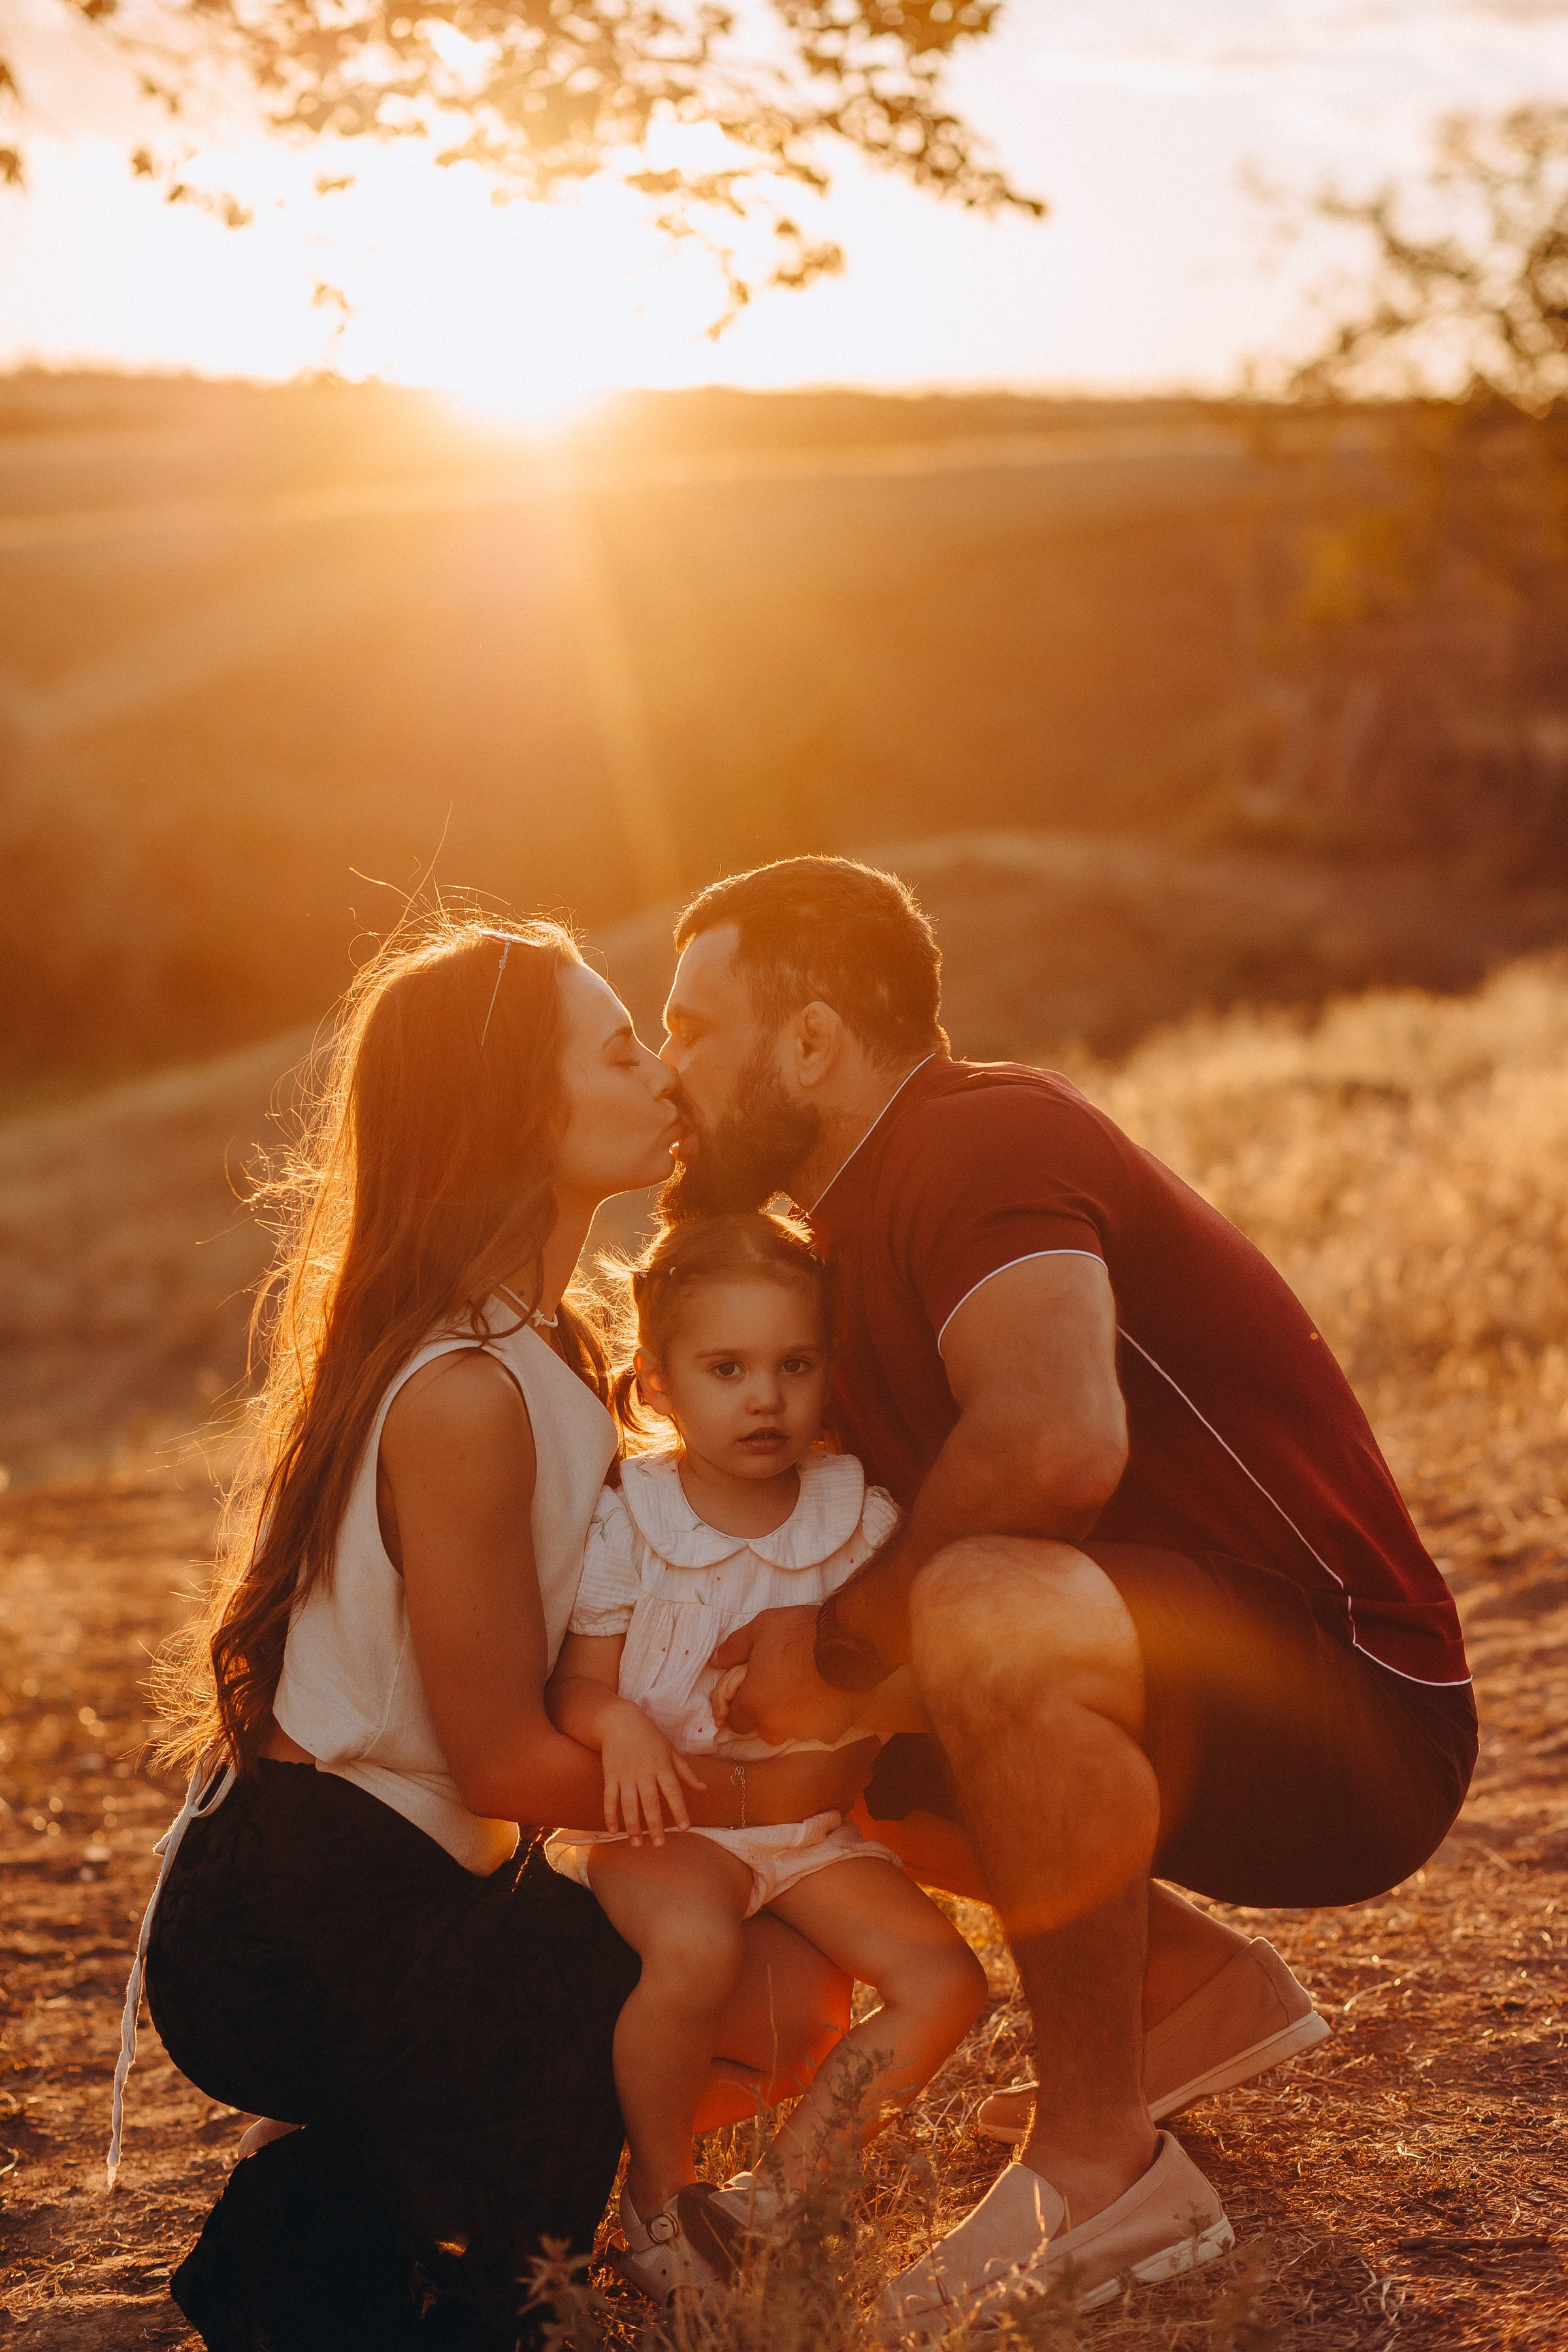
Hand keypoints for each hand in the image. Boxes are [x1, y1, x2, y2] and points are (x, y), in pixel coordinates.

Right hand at [599, 1699, 705, 1845]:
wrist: (620, 1720)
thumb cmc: (649, 1736)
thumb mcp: (670, 1750)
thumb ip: (686, 1771)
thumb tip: (703, 1788)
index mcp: (662, 1766)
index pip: (673, 1791)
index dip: (679, 1809)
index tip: (685, 1828)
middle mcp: (644, 1773)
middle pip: (650, 1801)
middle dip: (655, 1824)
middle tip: (660, 1844)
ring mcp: (625, 1775)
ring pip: (629, 1803)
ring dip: (632, 1824)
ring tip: (637, 1844)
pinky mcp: (610, 1775)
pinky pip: (609, 1797)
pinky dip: (610, 1814)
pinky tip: (613, 1830)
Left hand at [708, 1607, 867, 1746]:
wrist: (848, 1639)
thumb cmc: (798, 1632)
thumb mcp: (759, 1630)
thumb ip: (733, 1649)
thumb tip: (715, 1661)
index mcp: (754, 1704)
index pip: (736, 1722)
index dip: (742, 1706)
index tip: (754, 1690)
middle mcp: (777, 1725)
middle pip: (765, 1730)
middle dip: (770, 1714)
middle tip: (783, 1688)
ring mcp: (806, 1731)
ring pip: (794, 1731)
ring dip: (797, 1717)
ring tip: (809, 1689)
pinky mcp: (833, 1730)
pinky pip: (822, 1729)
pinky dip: (822, 1717)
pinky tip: (828, 1695)